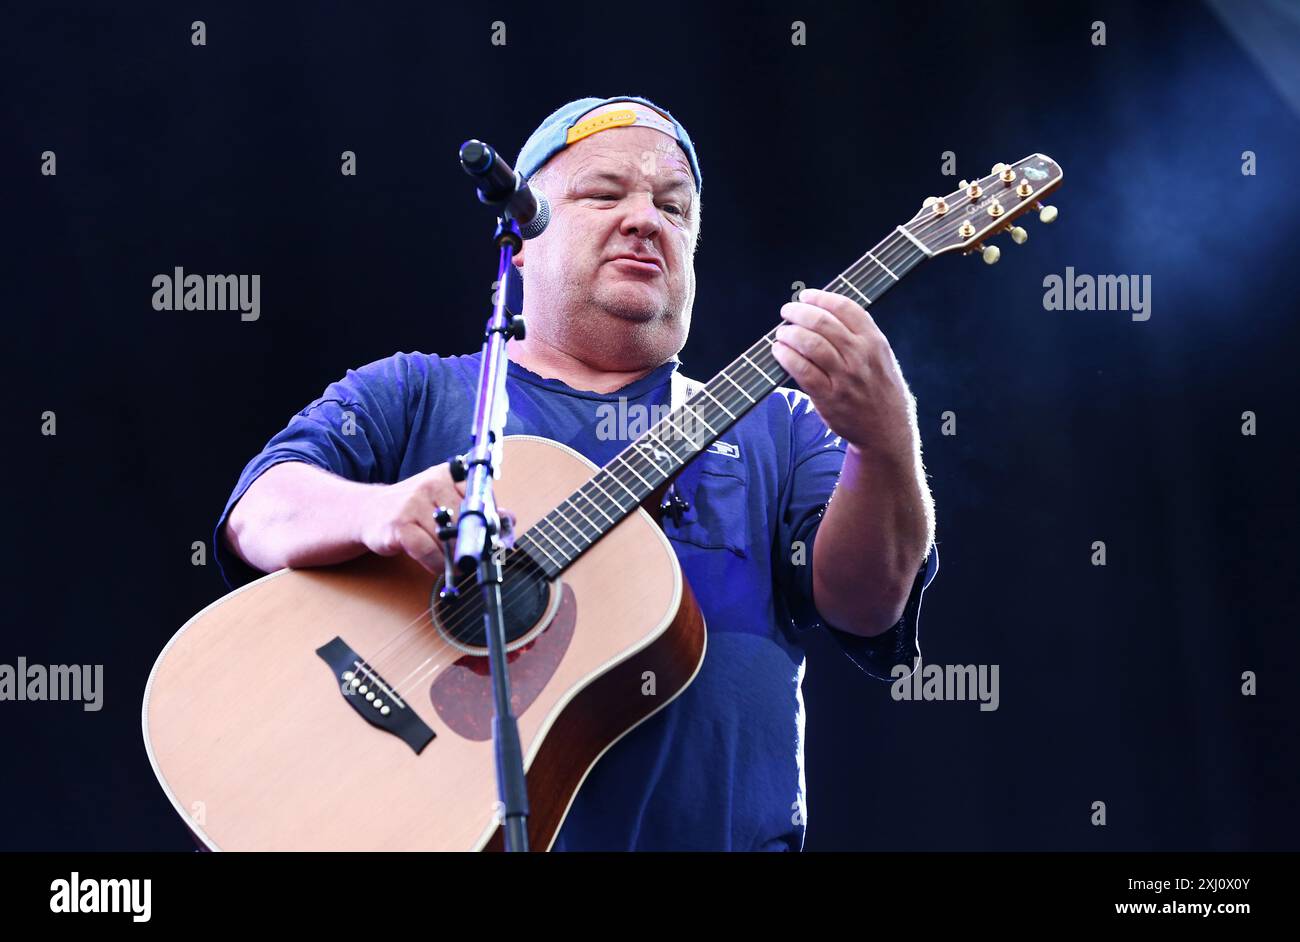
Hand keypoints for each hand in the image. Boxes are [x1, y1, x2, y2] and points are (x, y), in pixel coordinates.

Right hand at [357, 462, 505, 574]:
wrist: (370, 513)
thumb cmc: (416, 509)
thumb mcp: (447, 500)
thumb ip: (478, 509)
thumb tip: (509, 521)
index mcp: (448, 474)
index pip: (481, 497)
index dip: (489, 521)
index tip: (491, 536)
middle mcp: (431, 484)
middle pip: (468, 520)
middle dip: (475, 543)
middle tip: (476, 556)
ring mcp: (413, 504)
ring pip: (450, 538)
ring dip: (456, 557)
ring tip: (455, 562)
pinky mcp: (399, 527)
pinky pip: (430, 552)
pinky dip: (438, 565)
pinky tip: (439, 566)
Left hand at [772, 287, 917, 459]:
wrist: (887, 430)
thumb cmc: (879, 389)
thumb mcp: (880, 356)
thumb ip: (858, 335)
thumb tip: (822, 312)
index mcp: (874, 341)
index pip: (845, 308)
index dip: (820, 297)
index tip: (805, 296)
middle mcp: (860, 356)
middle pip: (822, 322)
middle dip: (798, 312)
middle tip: (786, 312)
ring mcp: (845, 378)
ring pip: (810, 343)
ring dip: (789, 333)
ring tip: (781, 333)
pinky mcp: (829, 397)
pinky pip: (801, 370)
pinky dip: (786, 357)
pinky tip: (779, 352)